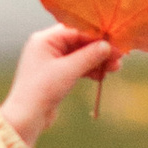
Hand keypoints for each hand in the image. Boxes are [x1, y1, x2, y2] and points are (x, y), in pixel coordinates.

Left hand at [0, 24, 108, 145]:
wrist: (26, 118)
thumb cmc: (42, 90)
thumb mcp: (68, 71)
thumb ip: (89, 56)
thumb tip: (108, 46)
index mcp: (45, 39)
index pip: (76, 30)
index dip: (97, 36)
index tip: (116, 42)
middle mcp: (47, 46)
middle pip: (79, 42)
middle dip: (100, 49)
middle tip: (120, 56)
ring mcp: (51, 60)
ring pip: (80, 55)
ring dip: (97, 61)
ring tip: (116, 67)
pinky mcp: (56, 74)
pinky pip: (77, 67)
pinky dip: (90, 70)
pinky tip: (103, 75)